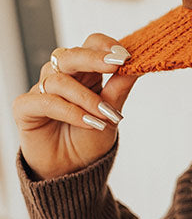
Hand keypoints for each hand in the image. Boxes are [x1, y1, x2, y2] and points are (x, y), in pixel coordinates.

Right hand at [12, 34, 138, 180]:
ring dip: (86, 97)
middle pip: (71, 55)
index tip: (125, 56)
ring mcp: (41, 91)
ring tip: (105, 116)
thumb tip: (137, 65)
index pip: (90, 45)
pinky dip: (69, 111)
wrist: (71, 173)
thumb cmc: (89, 141)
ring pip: (59, 79)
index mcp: (84, 73)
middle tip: (116, 64)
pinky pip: (45, 101)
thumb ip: (119, 89)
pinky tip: (88, 123)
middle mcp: (60, 77)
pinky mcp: (26, 108)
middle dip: (94, 58)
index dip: (105, 46)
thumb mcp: (111, 115)